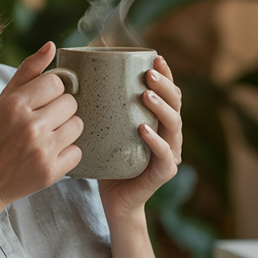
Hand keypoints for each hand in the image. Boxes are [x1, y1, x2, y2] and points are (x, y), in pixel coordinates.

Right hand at [0, 42, 82, 211]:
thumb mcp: (0, 102)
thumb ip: (27, 72)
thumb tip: (52, 46)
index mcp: (14, 105)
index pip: (56, 82)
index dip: (50, 91)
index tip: (40, 102)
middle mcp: (30, 126)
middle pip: (71, 103)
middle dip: (60, 109)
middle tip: (43, 120)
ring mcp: (42, 150)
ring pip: (78, 125)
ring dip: (66, 129)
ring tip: (47, 136)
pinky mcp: (51, 172)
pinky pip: (78, 152)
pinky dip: (67, 153)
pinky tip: (49, 154)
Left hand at [99, 55, 182, 221]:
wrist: (114, 201)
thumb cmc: (109, 161)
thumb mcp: (106, 129)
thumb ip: (104, 106)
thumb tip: (82, 72)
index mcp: (159, 121)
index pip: (169, 92)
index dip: (166, 74)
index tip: (155, 57)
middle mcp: (169, 135)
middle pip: (176, 104)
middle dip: (165, 86)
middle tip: (148, 73)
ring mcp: (169, 154)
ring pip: (174, 125)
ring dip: (161, 107)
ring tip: (146, 95)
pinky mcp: (163, 173)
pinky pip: (164, 155)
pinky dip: (156, 141)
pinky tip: (143, 130)